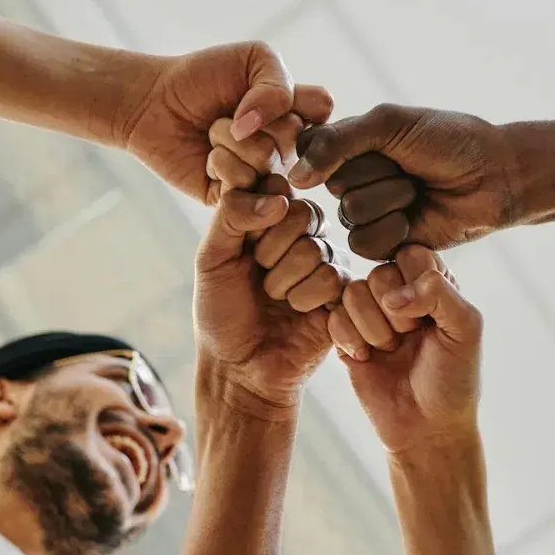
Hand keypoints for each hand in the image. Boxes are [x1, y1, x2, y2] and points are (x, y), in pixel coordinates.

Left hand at [114, 41, 332, 204]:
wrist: (154, 103)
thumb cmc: (203, 77)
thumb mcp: (252, 58)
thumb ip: (278, 84)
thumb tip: (262, 128)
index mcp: (298, 113)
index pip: (321, 109)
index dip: (291, 99)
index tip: (265, 94)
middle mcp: (288, 148)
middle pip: (293, 136)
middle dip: (251, 118)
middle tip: (229, 114)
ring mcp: (265, 175)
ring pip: (267, 161)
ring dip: (229, 139)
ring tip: (213, 134)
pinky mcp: (240, 199)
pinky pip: (244, 186)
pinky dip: (219, 163)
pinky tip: (207, 159)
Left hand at [194, 178, 347, 418]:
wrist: (240, 367)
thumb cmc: (221, 312)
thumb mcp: (211, 259)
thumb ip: (231, 216)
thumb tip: (277, 198)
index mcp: (269, 216)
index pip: (276, 186)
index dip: (255, 218)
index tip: (241, 246)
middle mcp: (301, 233)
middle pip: (302, 213)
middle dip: (270, 252)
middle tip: (259, 275)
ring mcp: (325, 260)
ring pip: (315, 248)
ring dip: (284, 282)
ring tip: (275, 299)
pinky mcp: (343, 290)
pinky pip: (331, 277)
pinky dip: (304, 299)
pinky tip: (296, 311)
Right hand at [288, 105, 517, 259]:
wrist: (496, 176)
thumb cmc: (449, 140)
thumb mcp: (391, 125)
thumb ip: (338, 143)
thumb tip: (295, 177)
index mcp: (350, 142)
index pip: (308, 148)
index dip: (332, 150)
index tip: (373, 141)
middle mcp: (353, 177)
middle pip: (332, 185)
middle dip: (377, 174)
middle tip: (409, 167)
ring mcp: (369, 211)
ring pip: (349, 216)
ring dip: (390, 201)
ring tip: (418, 191)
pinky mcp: (386, 244)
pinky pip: (365, 245)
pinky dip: (395, 230)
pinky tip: (418, 218)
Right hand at [327, 246, 482, 453]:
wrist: (426, 428)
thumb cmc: (453, 378)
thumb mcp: (466, 329)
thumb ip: (439, 292)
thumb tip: (392, 294)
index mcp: (431, 281)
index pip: (411, 254)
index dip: (416, 286)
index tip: (430, 319)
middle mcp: (399, 291)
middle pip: (378, 273)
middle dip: (395, 314)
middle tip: (410, 339)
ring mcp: (369, 313)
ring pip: (353, 293)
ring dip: (373, 329)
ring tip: (389, 350)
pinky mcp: (344, 334)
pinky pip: (332, 317)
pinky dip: (350, 340)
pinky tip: (366, 359)